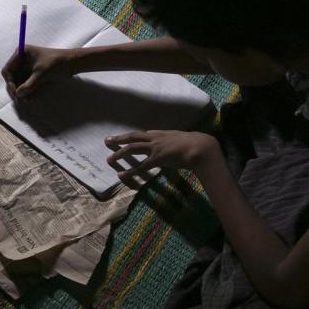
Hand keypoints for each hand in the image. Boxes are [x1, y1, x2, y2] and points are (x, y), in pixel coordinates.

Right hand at [1, 45, 75, 98]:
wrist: (72, 63)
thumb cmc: (56, 63)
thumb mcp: (41, 74)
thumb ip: (29, 85)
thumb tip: (18, 95)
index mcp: (21, 54)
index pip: (8, 70)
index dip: (10, 82)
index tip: (16, 92)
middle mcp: (21, 60)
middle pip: (12, 77)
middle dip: (16, 89)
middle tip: (20, 100)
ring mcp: (26, 67)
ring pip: (18, 83)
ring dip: (22, 92)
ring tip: (28, 101)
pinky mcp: (32, 74)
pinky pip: (25, 85)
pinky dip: (27, 92)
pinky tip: (31, 98)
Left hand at [105, 130, 220, 186]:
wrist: (200, 147)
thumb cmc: (196, 144)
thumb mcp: (183, 138)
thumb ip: (176, 141)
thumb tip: (175, 144)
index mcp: (162, 134)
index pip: (143, 134)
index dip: (132, 136)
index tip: (124, 137)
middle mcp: (156, 139)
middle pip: (133, 137)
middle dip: (119, 139)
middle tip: (107, 140)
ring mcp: (155, 148)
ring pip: (132, 149)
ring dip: (119, 154)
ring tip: (109, 159)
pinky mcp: (157, 159)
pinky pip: (140, 166)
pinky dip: (130, 171)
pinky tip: (122, 175)